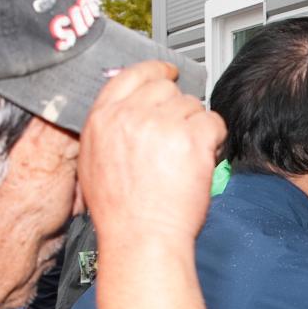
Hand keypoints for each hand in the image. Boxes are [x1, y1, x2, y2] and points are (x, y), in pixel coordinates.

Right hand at [78, 61, 225, 242]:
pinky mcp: (191, 137)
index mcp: (103, 118)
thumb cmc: (121, 212)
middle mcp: (130, 115)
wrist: (142, 238)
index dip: (154, 71)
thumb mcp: (93, 163)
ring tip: (185, 160)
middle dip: (177, 109)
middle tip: (178, 137)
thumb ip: (108, 129)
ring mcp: (161, 124)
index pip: (132, 74)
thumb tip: (126, 111)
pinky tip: (201, 160)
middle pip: (166, 88)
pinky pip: (214, 122)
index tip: (168, 73)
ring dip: (195, 128)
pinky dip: (214, 140)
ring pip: (193, 106)